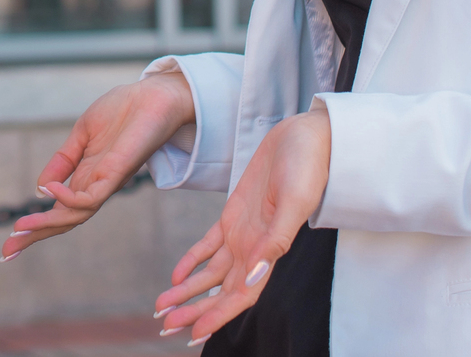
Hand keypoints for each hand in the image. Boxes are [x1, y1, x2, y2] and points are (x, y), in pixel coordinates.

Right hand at [0, 71, 194, 261]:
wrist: (155, 95)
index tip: (10, 242)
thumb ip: (63, 162)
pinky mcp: (118, 172)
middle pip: (64, 220)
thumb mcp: (82, 134)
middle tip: (7, 252)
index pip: (60, 209)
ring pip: (75, 214)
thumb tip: (40, 189)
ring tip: (20, 229)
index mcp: (87, 177)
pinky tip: (50, 191)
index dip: (36, 226)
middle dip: (35, 236)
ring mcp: (108, 181)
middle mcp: (97, 185)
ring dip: (47, 224)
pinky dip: (69, 198)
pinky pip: (92, 197)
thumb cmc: (124, 111)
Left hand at [152, 110, 331, 344]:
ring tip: (162, 308)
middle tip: (165, 327)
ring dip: (188, 291)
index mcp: (269, 251)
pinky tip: (176, 275)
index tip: (194, 334)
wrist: (306, 138)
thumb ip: (276, 240)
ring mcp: (243, 233)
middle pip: (221, 291)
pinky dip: (192, 261)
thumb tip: (255, 275)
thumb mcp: (294, 201)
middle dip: (194, 310)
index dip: (218, 316)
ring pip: (211, 273)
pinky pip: (209, 246)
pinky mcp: (234, 215)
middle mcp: (254, 248)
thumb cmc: (308, 167)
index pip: (241, 295)